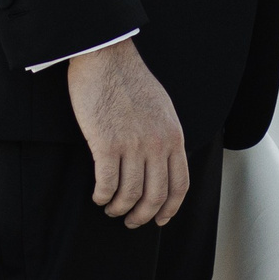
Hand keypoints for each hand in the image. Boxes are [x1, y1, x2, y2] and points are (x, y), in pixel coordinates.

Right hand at [66, 40, 188, 228]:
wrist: (106, 58)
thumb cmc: (130, 81)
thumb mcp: (162, 109)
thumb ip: (165, 136)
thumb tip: (162, 162)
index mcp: (173, 136)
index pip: (180, 184)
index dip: (170, 208)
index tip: (159, 219)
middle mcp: (157, 144)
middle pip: (155, 196)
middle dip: (142, 216)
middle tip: (130, 221)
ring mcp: (133, 145)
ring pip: (130, 195)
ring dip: (119, 208)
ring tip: (110, 207)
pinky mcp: (106, 143)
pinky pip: (107, 183)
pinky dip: (102, 196)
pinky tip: (98, 195)